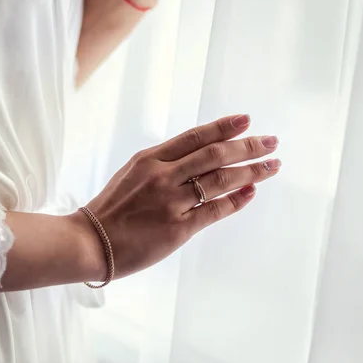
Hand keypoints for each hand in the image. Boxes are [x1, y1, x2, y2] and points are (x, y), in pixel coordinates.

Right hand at [77, 115, 280, 279]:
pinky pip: (215, 210)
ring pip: (220, 180)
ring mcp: (172, 202)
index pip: (195, 137)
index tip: (246, 120)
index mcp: (149, 159)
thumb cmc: (109, 209)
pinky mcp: (178, 228)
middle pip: (215, 155)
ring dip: (251, 171)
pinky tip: (250, 192)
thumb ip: (160, 165)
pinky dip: (236, 200)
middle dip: (247, 146)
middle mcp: (163, 176)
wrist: (90, 242)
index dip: (223, 127)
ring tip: (272, 165)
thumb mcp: (130, 174)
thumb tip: (196, 159)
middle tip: (271, 141)